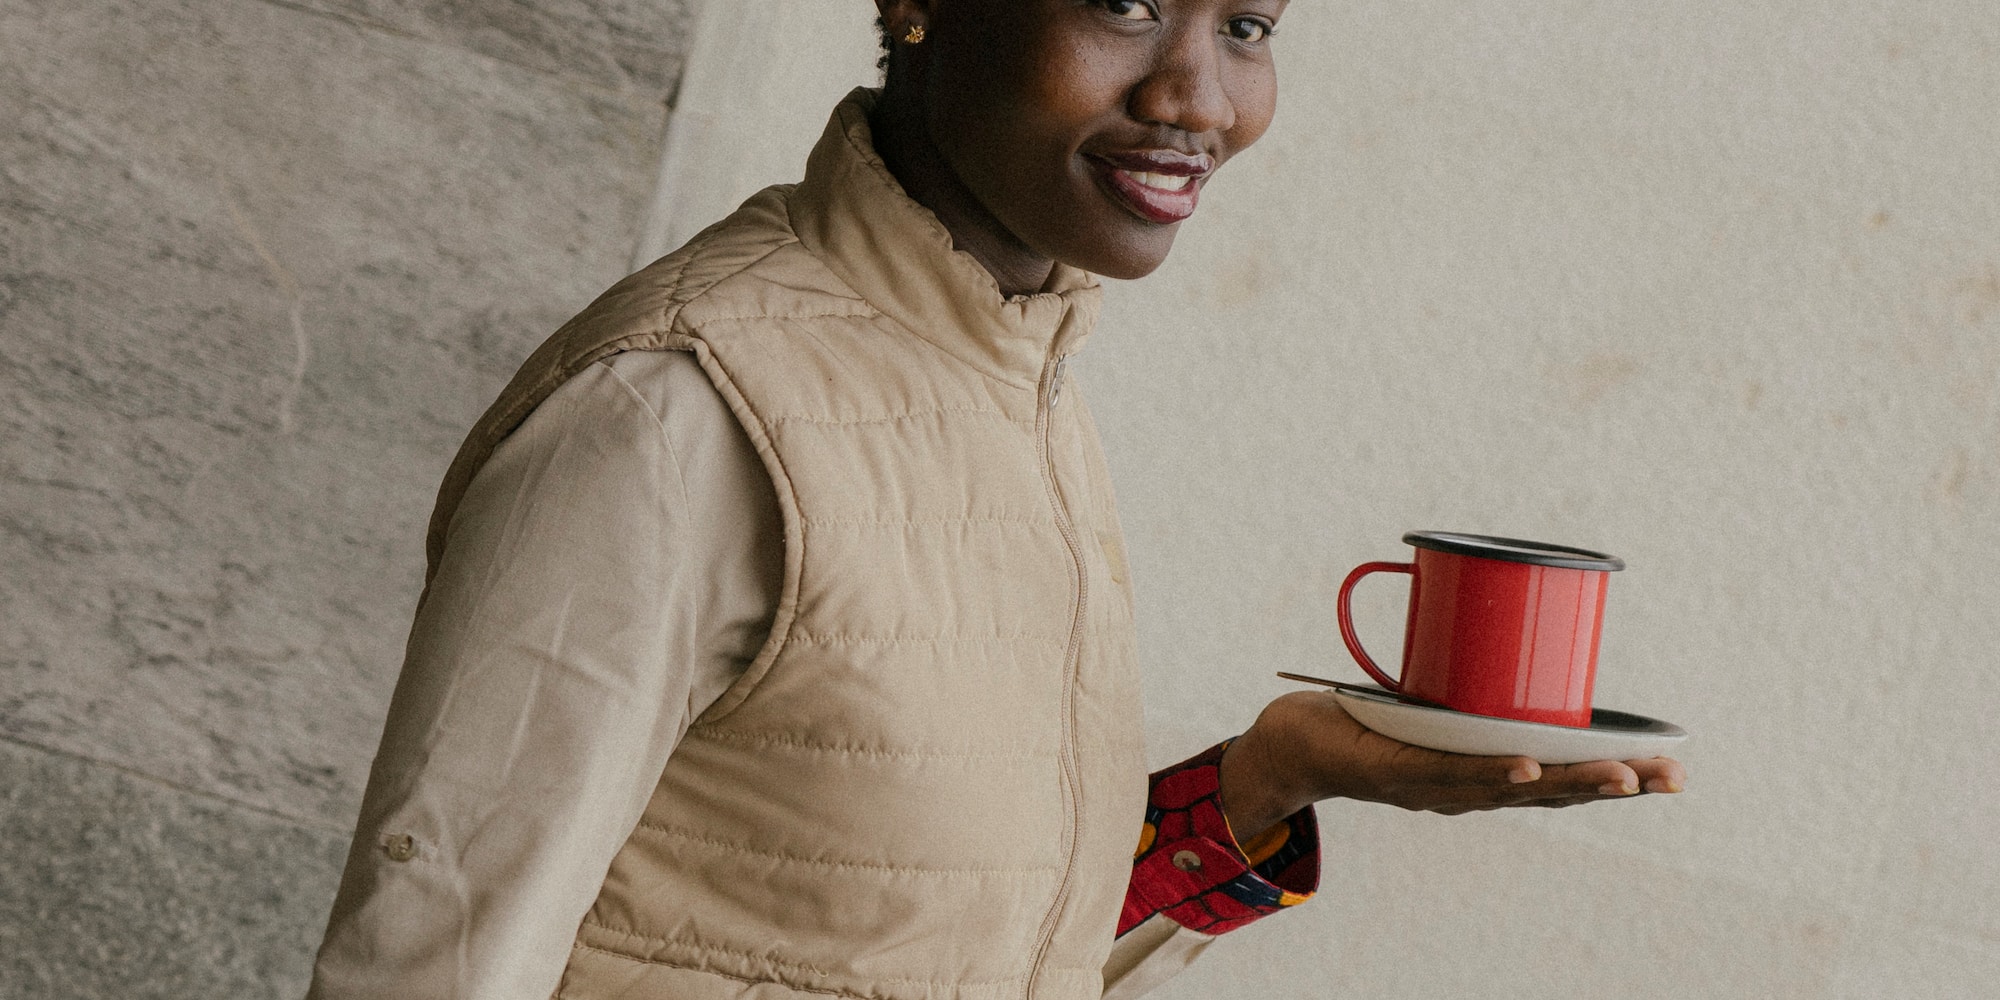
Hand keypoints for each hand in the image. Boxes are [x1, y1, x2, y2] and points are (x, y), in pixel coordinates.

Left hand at [1217, 691, 1686, 838]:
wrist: (1292, 742)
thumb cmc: (1366, 724)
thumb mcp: (1433, 705)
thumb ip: (1473, 682)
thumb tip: (1517, 621)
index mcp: (1482, 775)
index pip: (1560, 780)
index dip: (1616, 778)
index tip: (1673, 768)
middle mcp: (1465, 791)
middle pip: (1551, 791)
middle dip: (1613, 785)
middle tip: (1671, 777)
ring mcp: (1433, 787)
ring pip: (1511, 788)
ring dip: (1568, 782)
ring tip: (1620, 776)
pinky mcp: (1396, 772)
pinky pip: (1450, 772)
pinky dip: (1492, 771)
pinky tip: (1526, 767)